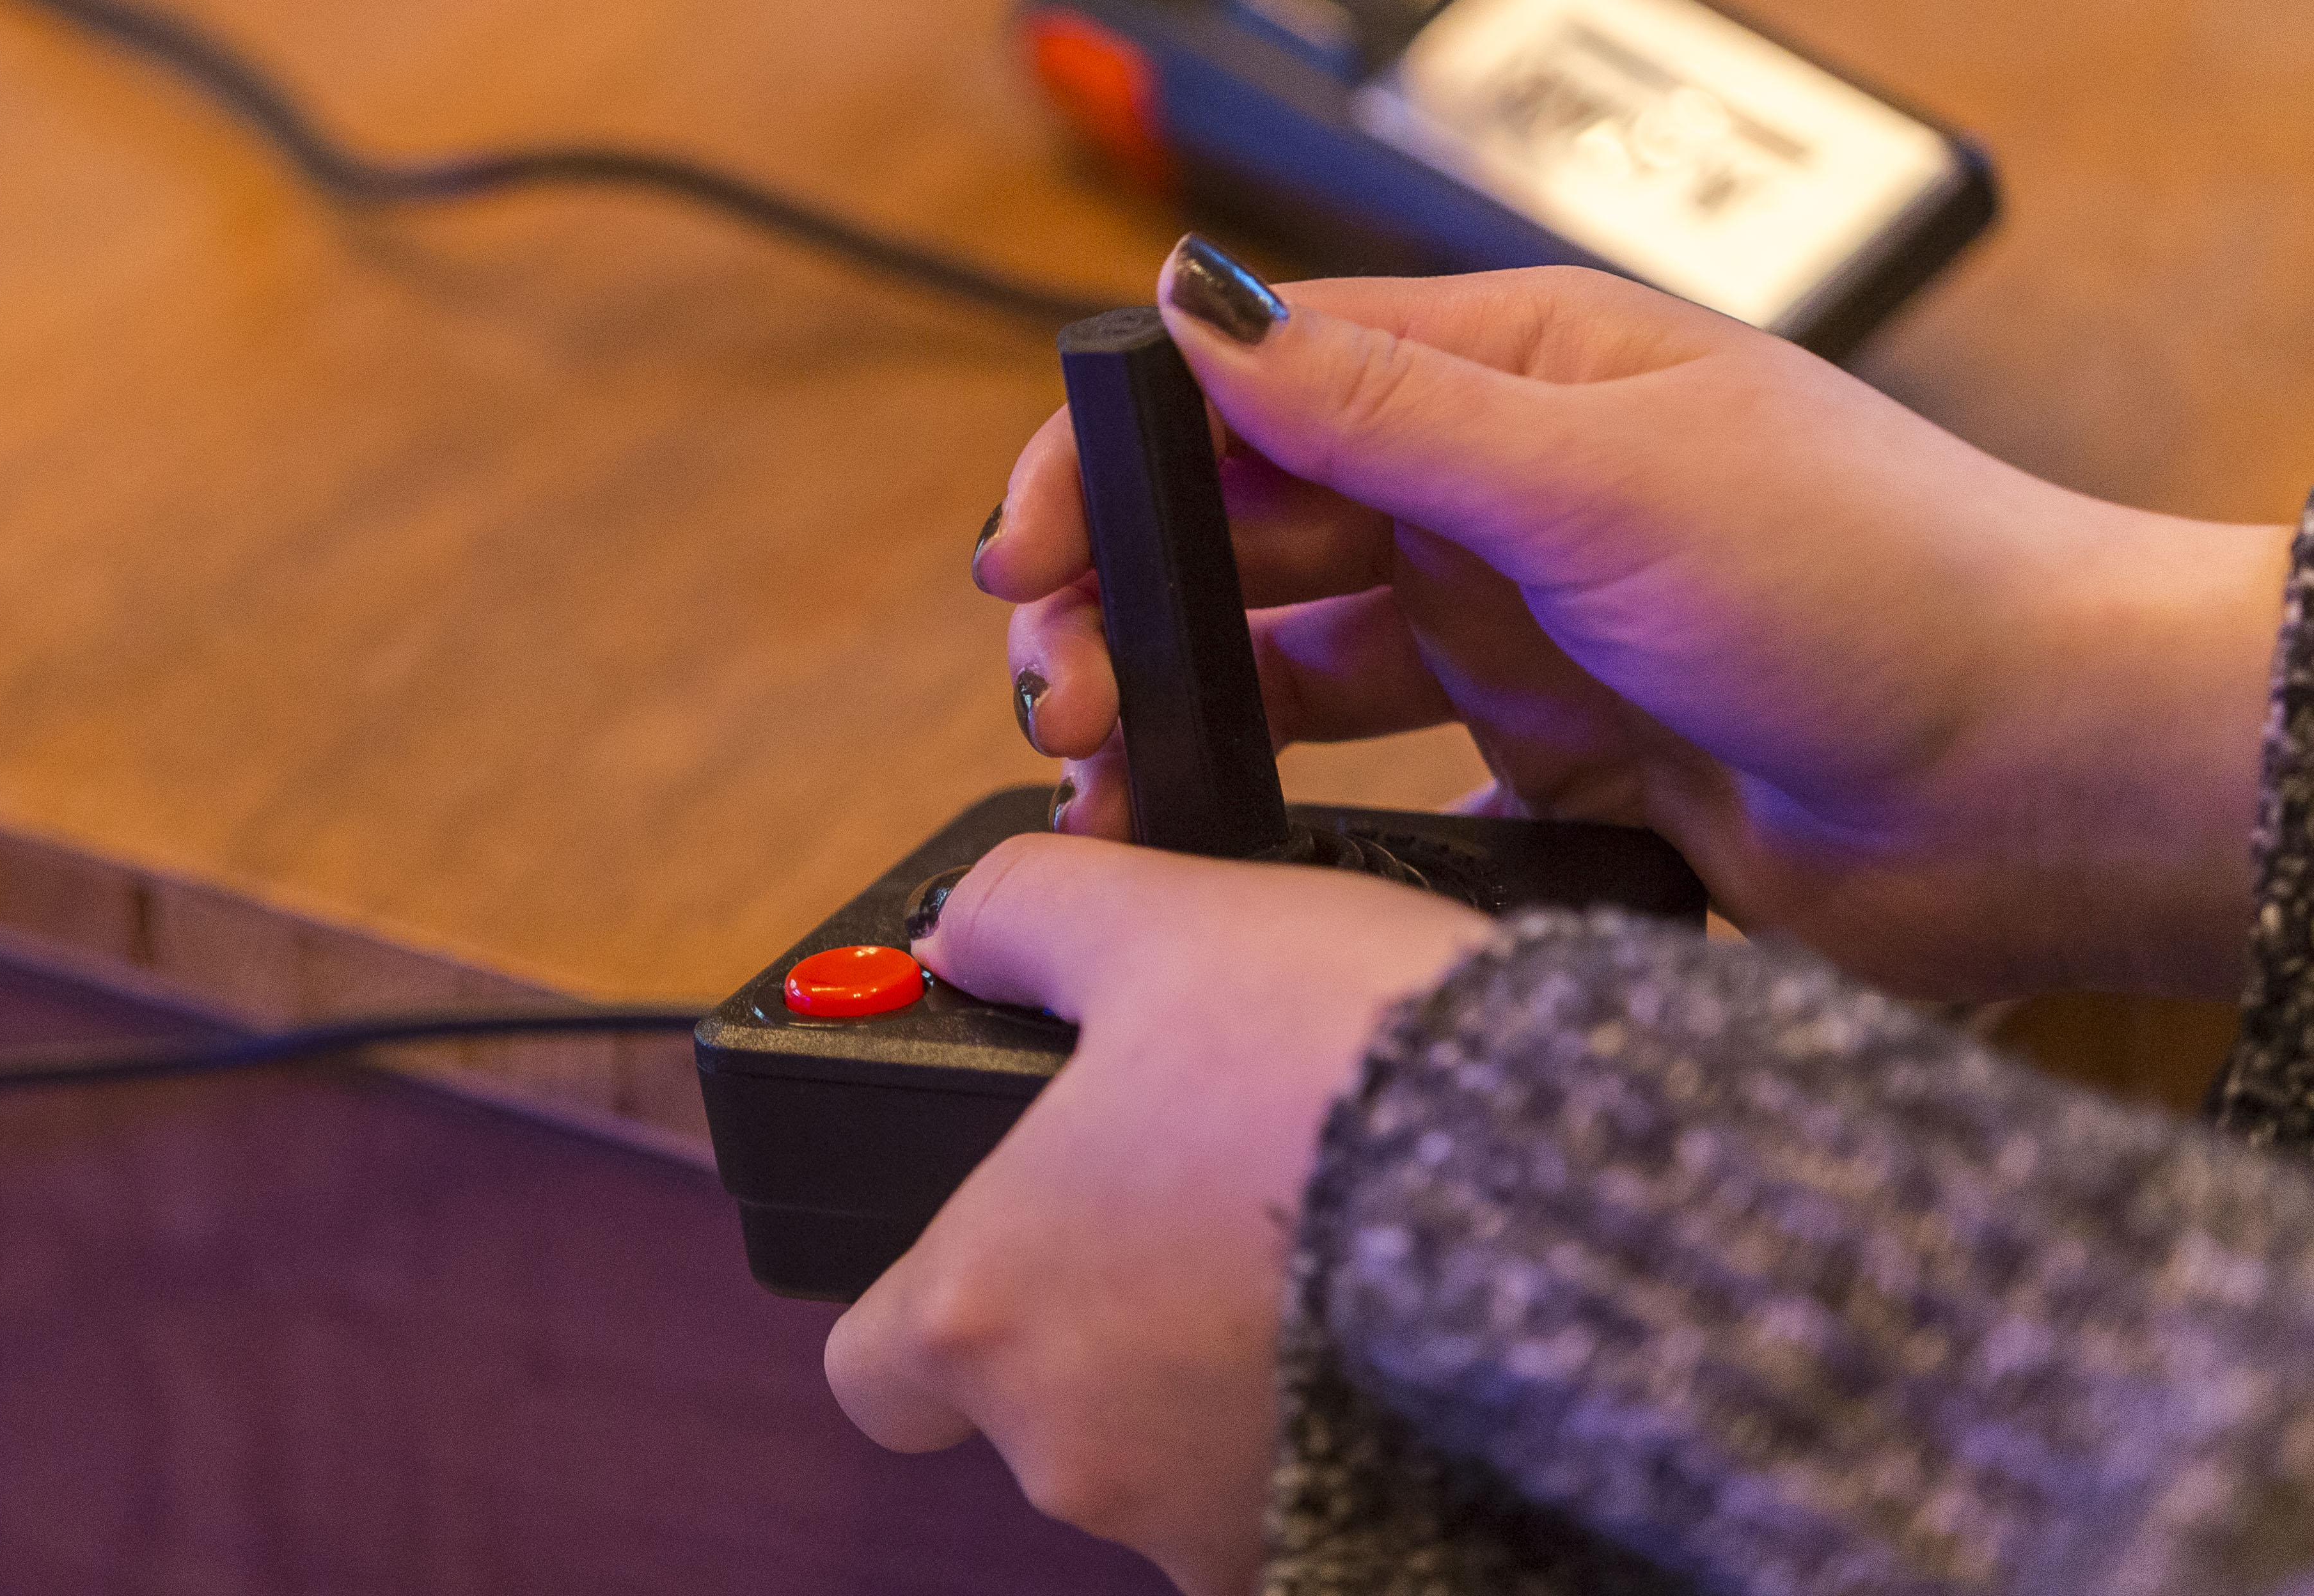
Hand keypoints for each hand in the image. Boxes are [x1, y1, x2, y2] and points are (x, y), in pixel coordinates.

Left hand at [824, 833, 1490, 1593]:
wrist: (1575, 1196)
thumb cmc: (1346, 1061)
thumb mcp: (1166, 925)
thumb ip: (1029, 917)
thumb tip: (965, 927)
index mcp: (986, 1310)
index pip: (874, 1364)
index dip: (926, 1302)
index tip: (1003, 1237)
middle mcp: (1074, 1450)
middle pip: (1042, 1399)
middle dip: (1110, 1312)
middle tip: (1216, 1197)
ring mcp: (1205, 1526)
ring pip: (1173, 1454)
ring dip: (1221, 1367)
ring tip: (1326, 1237)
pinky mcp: (1334, 1558)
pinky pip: (1291, 1495)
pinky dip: (1321, 1426)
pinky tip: (1388, 1327)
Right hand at [978, 246, 2289, 1000]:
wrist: (2050, 784)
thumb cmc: (1889, 581)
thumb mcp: (1605, 470)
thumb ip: (1382, 406)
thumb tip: (1198, 298)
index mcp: (1516, 368)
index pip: (1258, 375)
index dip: (1123, 446)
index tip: (1030, 540)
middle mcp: (1502, 484)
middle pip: (1249, 516)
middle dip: (1128, 587)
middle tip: (1058, 677)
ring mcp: (1518, 620)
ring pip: (1288, 643)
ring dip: (1181, 689)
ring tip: (1101, 760)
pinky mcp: (1543, 752)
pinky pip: (1364, 767)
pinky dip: (1272, 792)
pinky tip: (1207, 822)